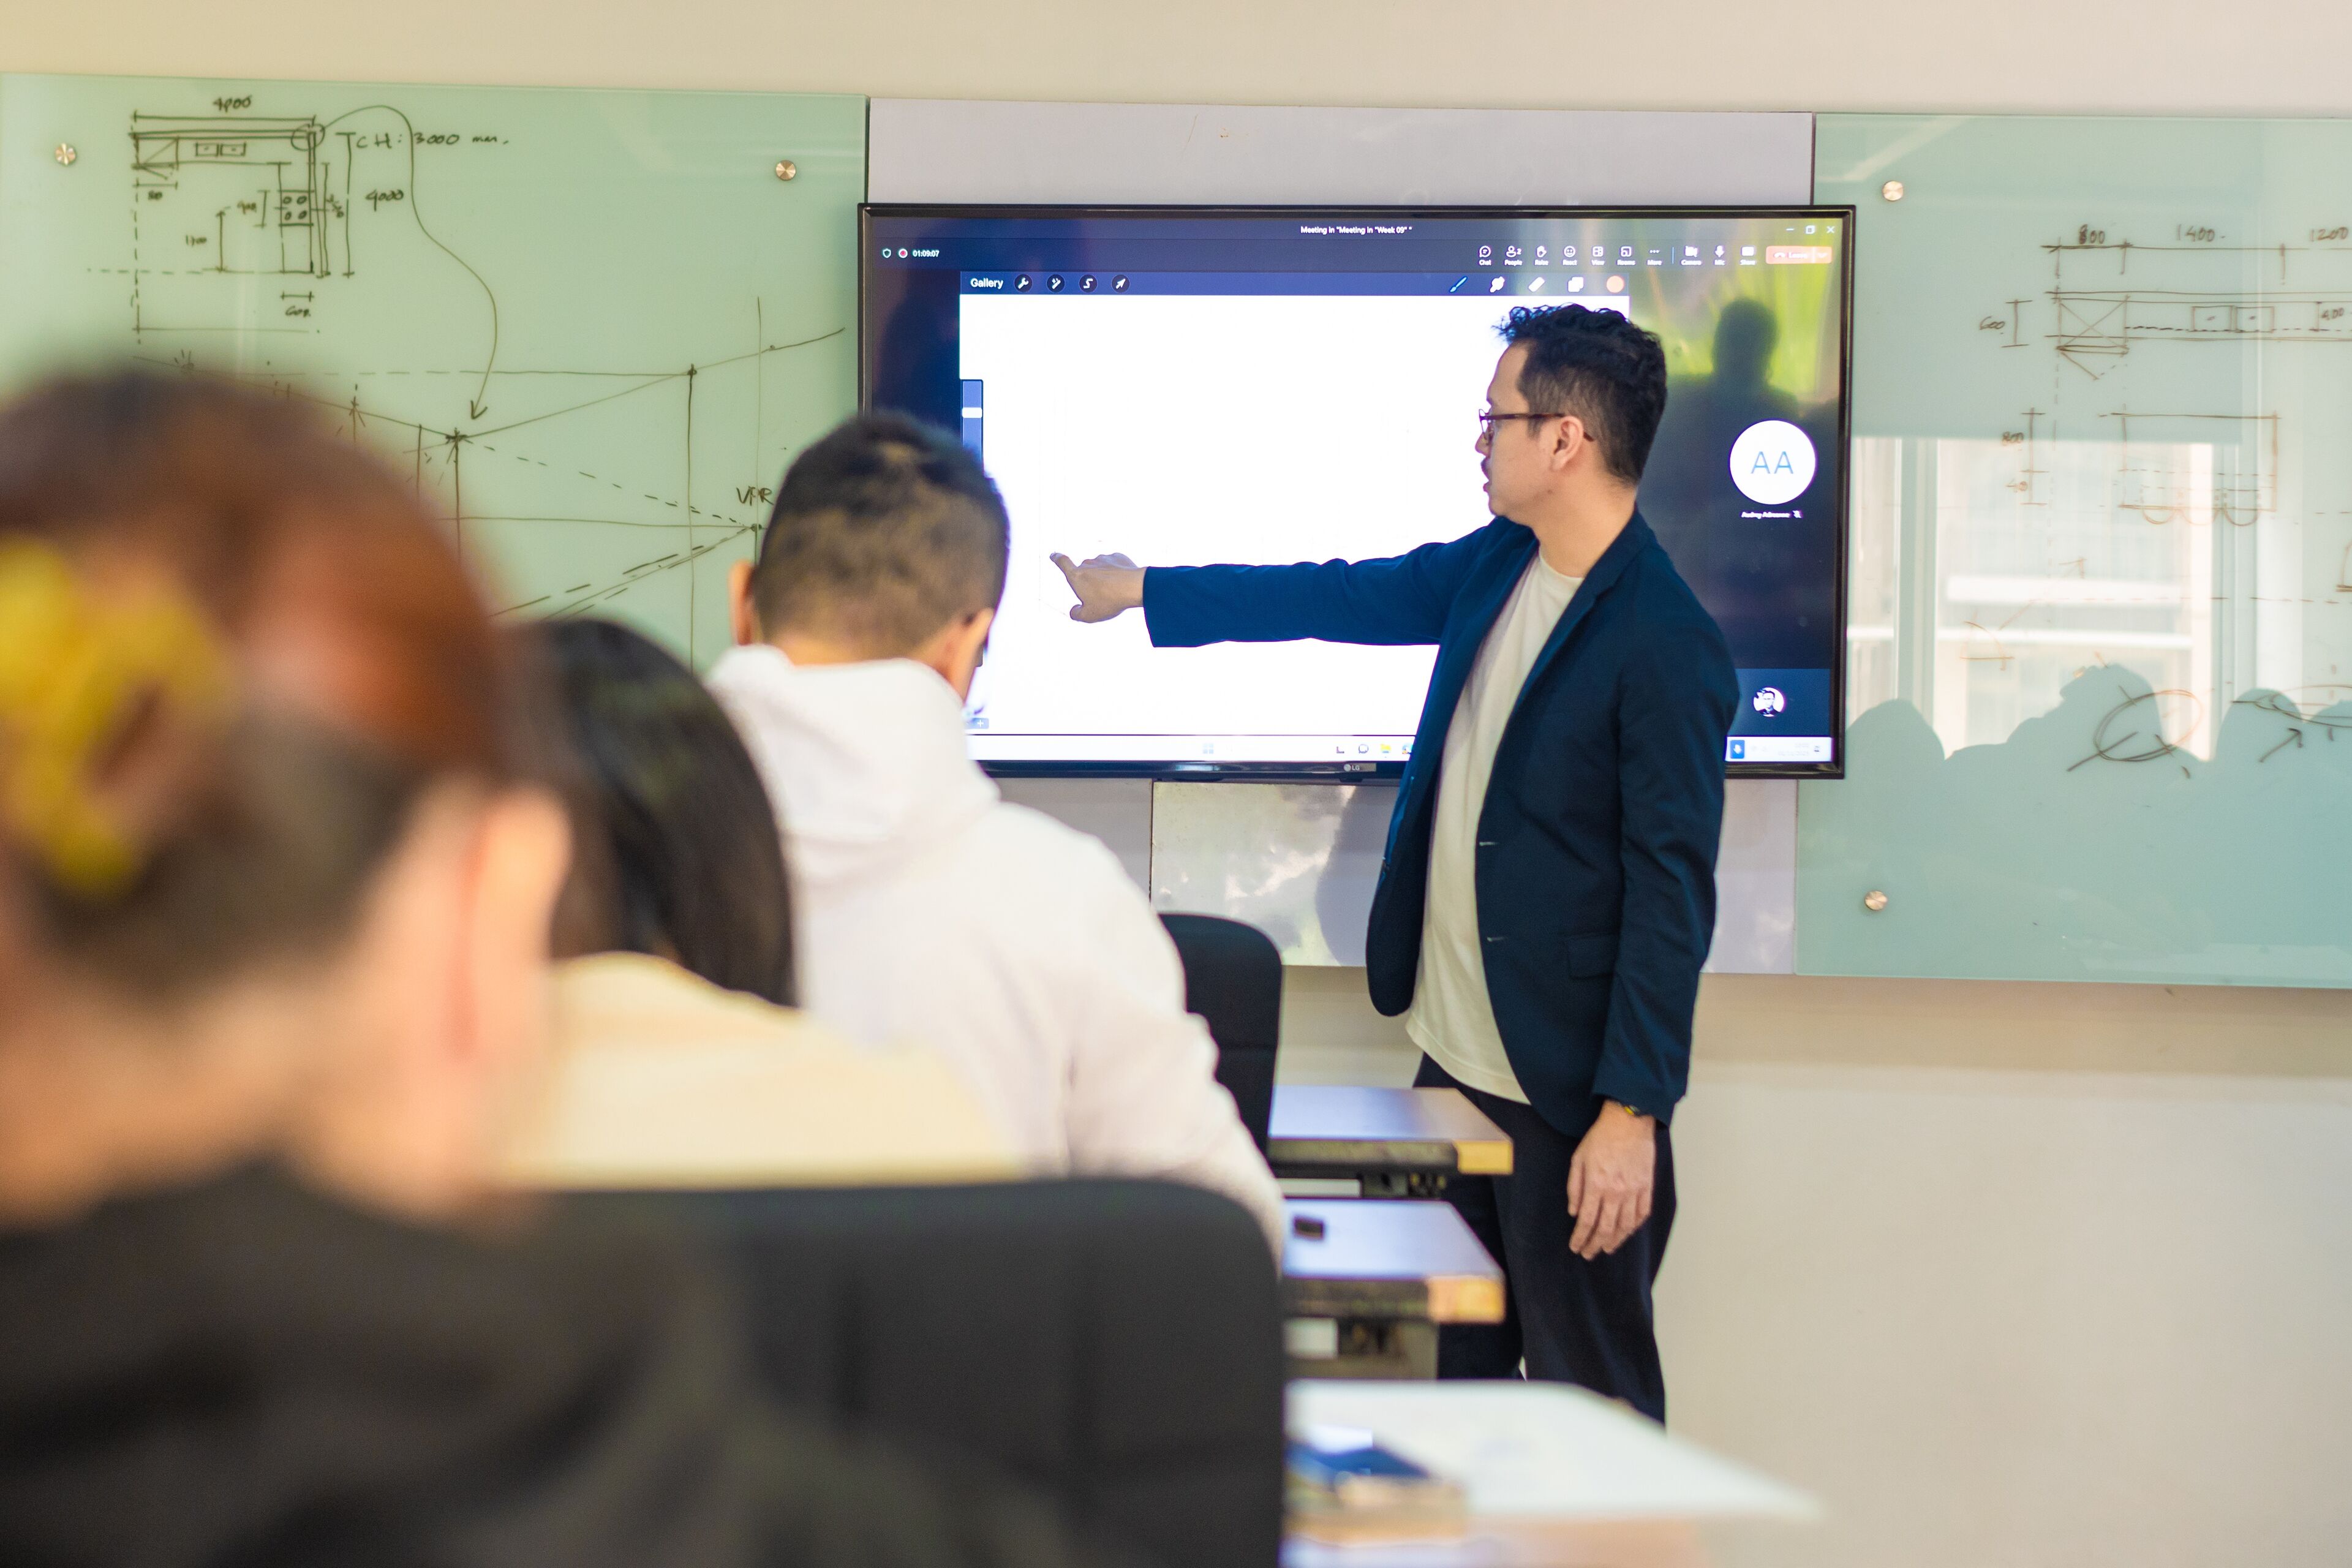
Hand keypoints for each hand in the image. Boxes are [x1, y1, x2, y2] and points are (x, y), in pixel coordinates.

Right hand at [1051, 552, 1144, 622]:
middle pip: (1085, 572)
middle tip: (1101, 597)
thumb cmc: (1110, 601)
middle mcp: (1088, 564)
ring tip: (1115, 591)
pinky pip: (1114, 565)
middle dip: (1090, 582)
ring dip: (1104, 577)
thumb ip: (1077, 614)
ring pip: (1100, 569)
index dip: (1057, 559)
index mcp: (1077, 576)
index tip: (1054, 555)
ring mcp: (1103, 559)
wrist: (1135, 587)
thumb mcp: (1090, 615)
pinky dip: (1116, 573)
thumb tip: (1074, 611)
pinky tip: (1123, 583)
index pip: (1063, 563)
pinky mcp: (1118, 557)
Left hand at [1567, 1105, 1655, 1258]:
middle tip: (1589, 1254)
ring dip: (1615, 1240)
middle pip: (1606, 1228)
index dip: (1580, 1238)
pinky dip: (1634, 1227)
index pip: (1587, 1221)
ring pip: (1625, 1225)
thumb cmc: (1600, 1137)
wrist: (1628, 1122)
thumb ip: (1574, 1187)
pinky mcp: (1647, 1187)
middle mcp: (1616, 1192)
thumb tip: (1574, 1212)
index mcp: (1596, 1185)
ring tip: (1607, 1248)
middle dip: (1595, 1244)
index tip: (1575, 1247)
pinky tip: (1627, 1232)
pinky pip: (1642, 1214)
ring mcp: (1634, 1191)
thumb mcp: (1578, 1159)